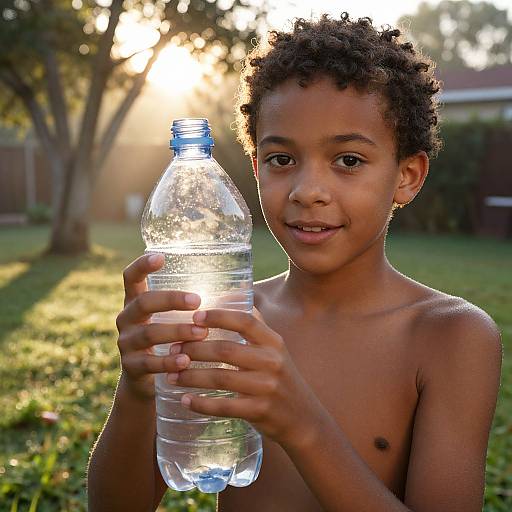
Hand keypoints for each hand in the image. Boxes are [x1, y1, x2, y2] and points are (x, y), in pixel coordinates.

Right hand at [115, 253, 207, 399]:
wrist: (145, 385)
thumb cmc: (170, 341)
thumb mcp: (172, 320)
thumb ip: (191, 307)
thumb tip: (242, 292)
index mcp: (136, 302)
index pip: (131, 277)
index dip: (142, 265)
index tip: (161, 257)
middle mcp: (127, 319)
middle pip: (143, 303)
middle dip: (170, 300)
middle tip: (197, 301)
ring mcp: (127, 343)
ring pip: (149, 334)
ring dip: (177, 332)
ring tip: (201, 333)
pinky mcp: (132, 368)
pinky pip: (149, 363)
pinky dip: (168, 361)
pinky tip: (185, 361)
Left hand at [169, 308, 325, 449]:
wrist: (303, 418)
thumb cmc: (280, 378)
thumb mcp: (275, 349)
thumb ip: (255, 327)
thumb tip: (231, 295)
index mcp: (273, 342)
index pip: (245, 321)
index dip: (219, 316)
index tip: (195, 317)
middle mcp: (272, 361)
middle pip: (226, 350)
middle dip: (194, 349)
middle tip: (173, 349)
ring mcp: (267, 387)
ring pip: (221, 379)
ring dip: (191, 376)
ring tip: (172, 375)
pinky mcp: (259, 411)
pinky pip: (224, 406)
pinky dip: (201, 404)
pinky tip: (185, 400)